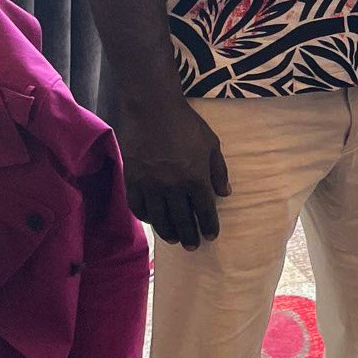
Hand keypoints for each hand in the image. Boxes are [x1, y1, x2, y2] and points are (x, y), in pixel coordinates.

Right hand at [118, 97, 230, 248]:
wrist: (152, 111)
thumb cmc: (187, 125)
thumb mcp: (211, 144)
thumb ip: (218, 170)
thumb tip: (225, 193)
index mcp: (196, 178)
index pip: (204, 210)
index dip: (209, 225)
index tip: (211, 236)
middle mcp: (173, 187)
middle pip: (182, 219)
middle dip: (189, 235)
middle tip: (193, 247)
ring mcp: (150, 185)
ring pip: (159, 217)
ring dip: (168, 231)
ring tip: (174, 240)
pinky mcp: (132, 180)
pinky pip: (138, 206)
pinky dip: (146, 217)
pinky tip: (153, 221)